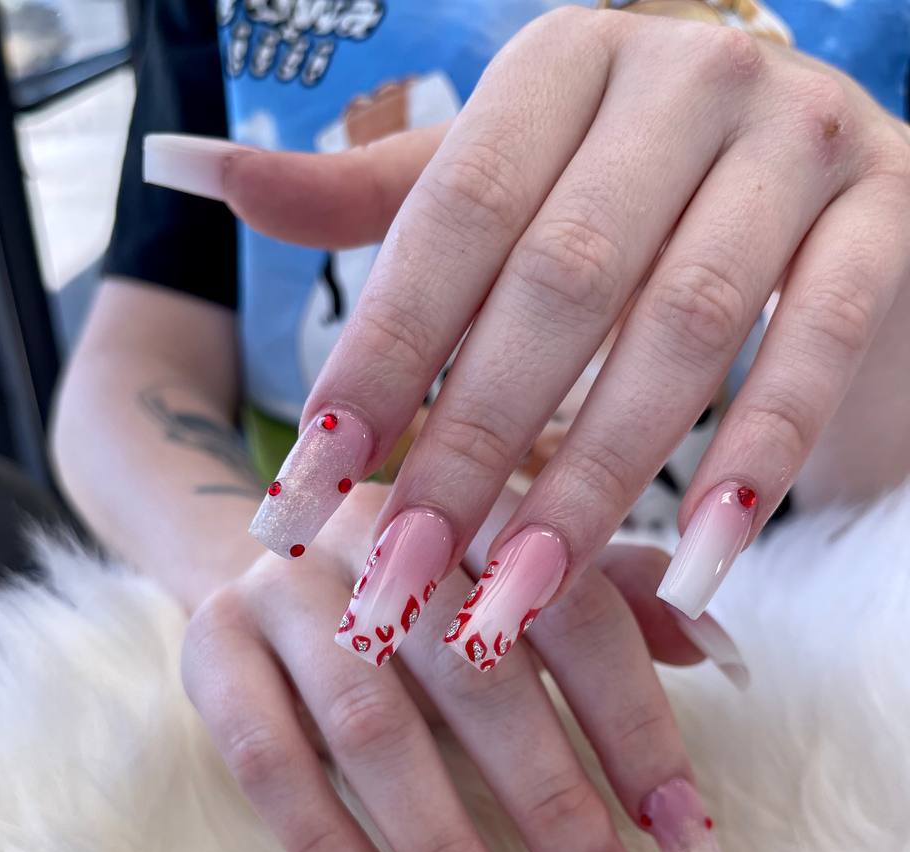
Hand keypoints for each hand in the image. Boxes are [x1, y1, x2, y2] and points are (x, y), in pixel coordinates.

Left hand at [156, 8, 909, 634]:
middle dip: (467, 451)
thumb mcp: (507, 188)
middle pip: (556, 286)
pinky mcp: (887, 218)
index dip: (372, 366)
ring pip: (682, 330)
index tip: (302, 500)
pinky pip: (814, 351)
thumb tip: (196, 171)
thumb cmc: (634, 205)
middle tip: (396, 585)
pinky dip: (755, 466)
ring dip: (592, 484)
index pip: (448, 222)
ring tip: (514, 603)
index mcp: (565, 63)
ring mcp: (800, 138)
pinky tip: (693, 573)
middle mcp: (683, 77)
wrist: (826, 191)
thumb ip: (375, 200)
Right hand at [181, 482, 741, 851]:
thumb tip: (720, 655)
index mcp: (479, 506)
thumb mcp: (518, 580)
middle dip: (556, 814)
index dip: (640, 734)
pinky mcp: (208, 650)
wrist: (265, 552)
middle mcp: (383, 535)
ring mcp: (286, 590)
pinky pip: (269, 767)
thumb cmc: (426, 589)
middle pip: (480, 677)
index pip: (579, 616)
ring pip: (373, 732)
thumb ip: (610, 603)